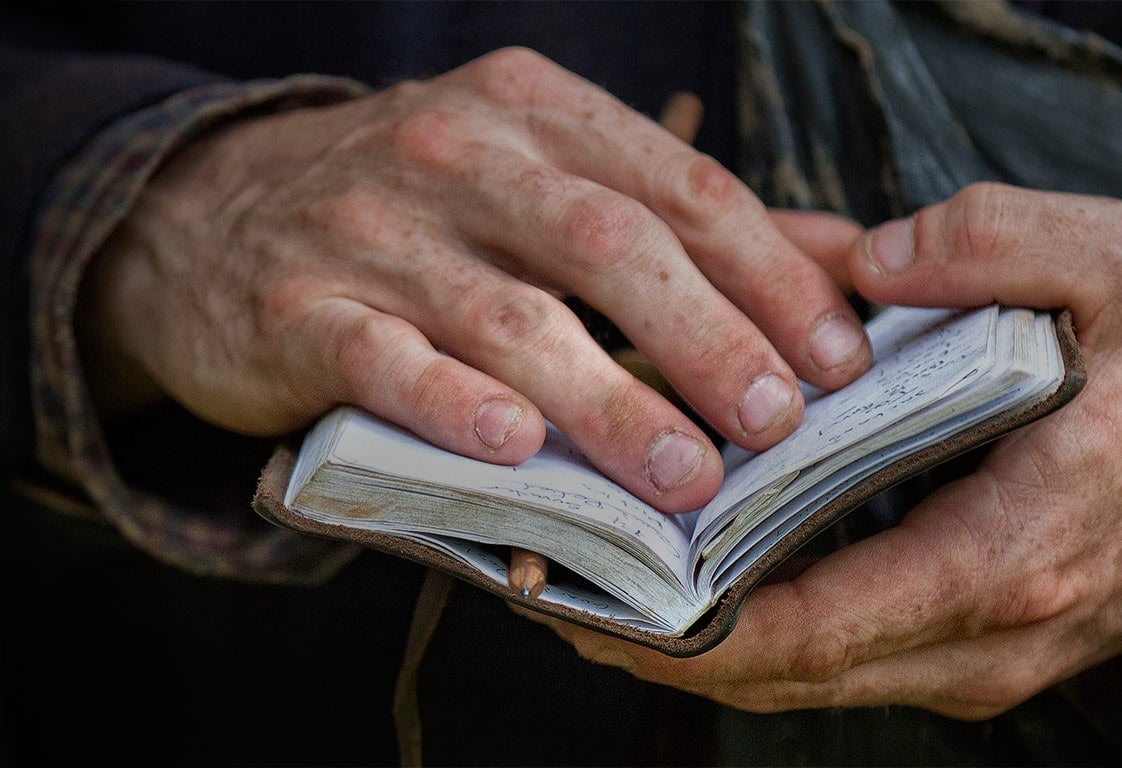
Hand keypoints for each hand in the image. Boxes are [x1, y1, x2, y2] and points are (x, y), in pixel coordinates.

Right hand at [76, 48, 870, 512]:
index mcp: (538, 112)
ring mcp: (374, 230)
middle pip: (611, 246)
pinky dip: (454, 404)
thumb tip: (839, 264)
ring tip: (685, 474)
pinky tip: (517, 447)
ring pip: (511, 316)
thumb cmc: (422, 211)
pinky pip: (387, 360)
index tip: (839, 360)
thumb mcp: (543, 177)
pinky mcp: (302, 310)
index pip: (684, 189)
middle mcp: (459, 153)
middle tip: (777, 424)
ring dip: (609, 399)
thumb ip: (679, 218)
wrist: (213, 214)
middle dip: (710, 339)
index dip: (774, 276)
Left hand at [523, 183, 1121, 717]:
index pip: (813, 627)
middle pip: (785, 674)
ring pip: (807, 679)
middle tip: (555, 587)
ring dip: (698, 645)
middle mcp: (984, 637)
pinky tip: (692, 581)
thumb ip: (1001, 242)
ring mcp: (978, 657)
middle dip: (662, 643)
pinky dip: (759, 631)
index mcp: (1006, 555)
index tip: (592, 594)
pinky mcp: (972, 647)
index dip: (688, 626)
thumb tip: (870, 262)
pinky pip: (842, 658)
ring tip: (597, 588)